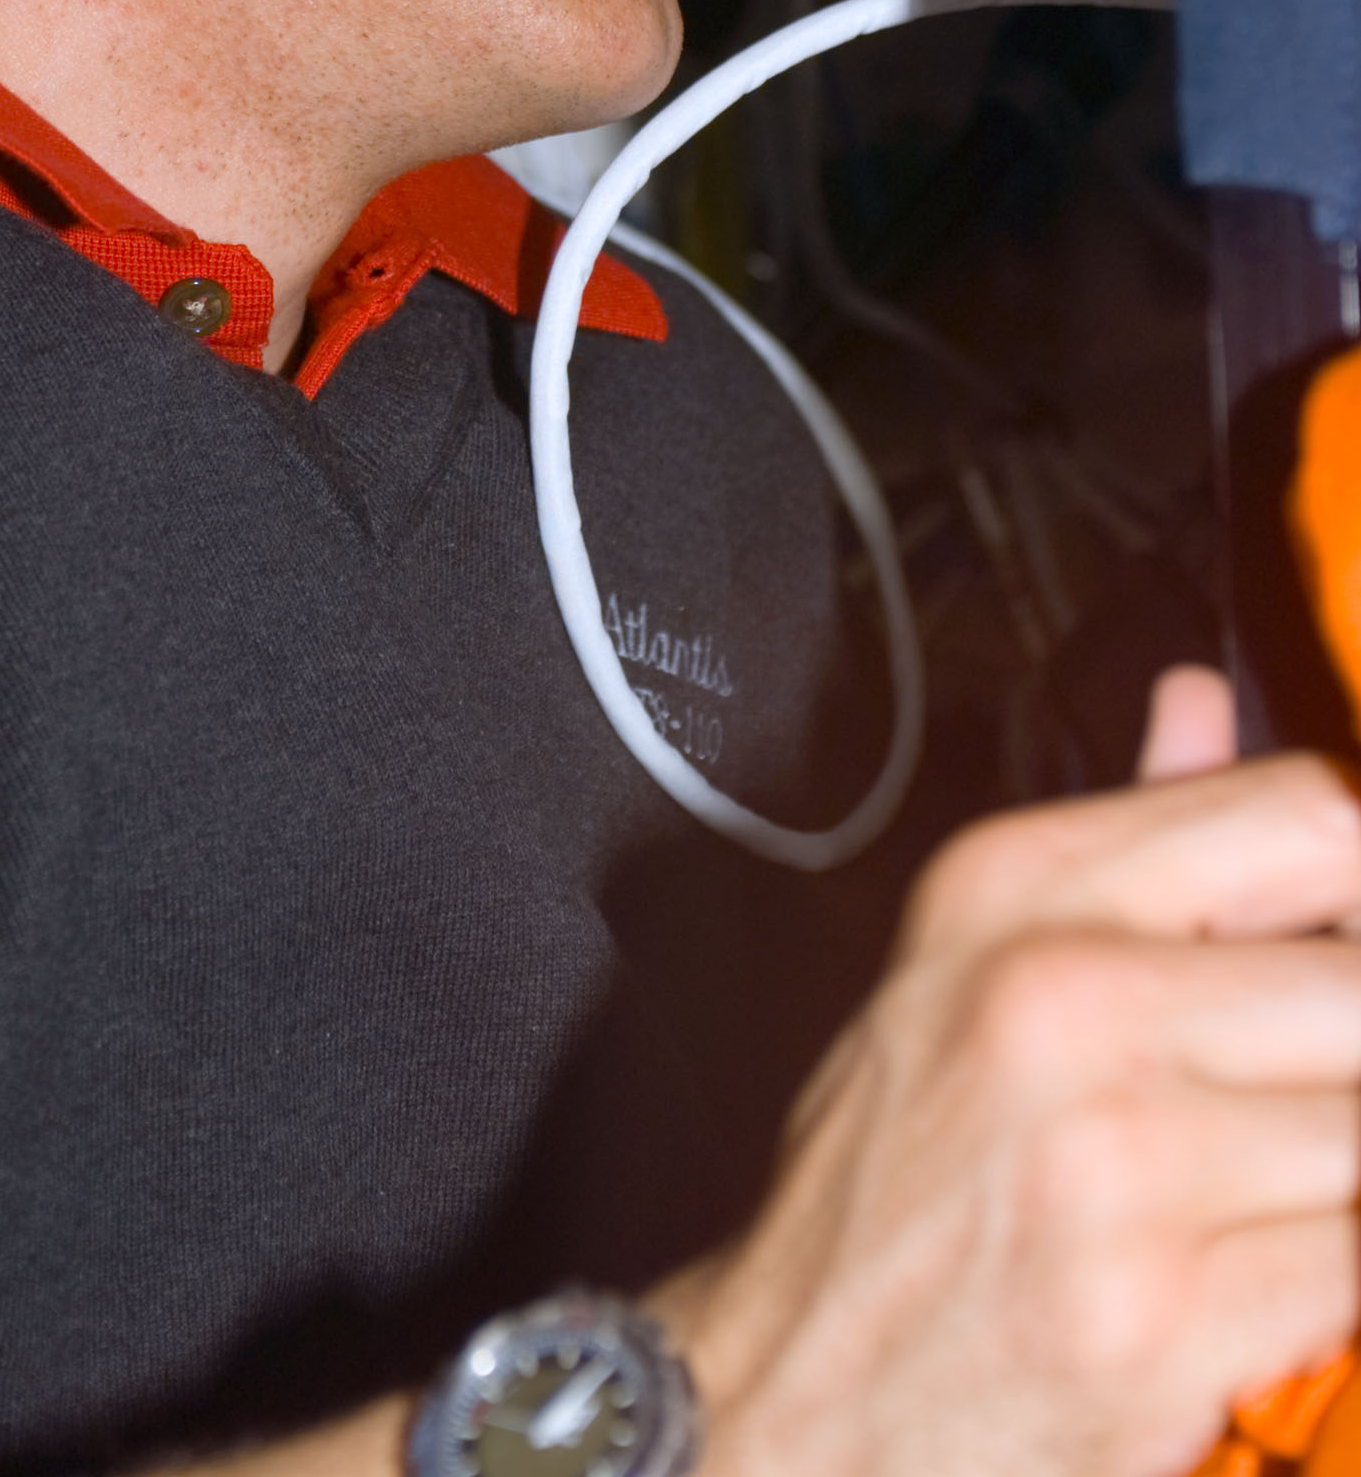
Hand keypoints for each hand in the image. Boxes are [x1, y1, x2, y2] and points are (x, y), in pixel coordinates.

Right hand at [655, 668, 1360, 1476]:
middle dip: (1349, 1055)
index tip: (1336, 949)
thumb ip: (1120, 831)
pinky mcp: (1164, 1320)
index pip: (1304, 813)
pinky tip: (1265, 1271)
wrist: (792, 1396)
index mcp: (1014, 890)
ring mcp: (1114, 1162)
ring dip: (1342, 1171)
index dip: (1359, 887)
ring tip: (1275, 1185)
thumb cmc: (888, 1186)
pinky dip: (1333, 1276)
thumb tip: (1198, 700)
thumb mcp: (964, 965)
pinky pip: (1360, 1268)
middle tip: (1289, 1091)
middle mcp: (1058, 1001)